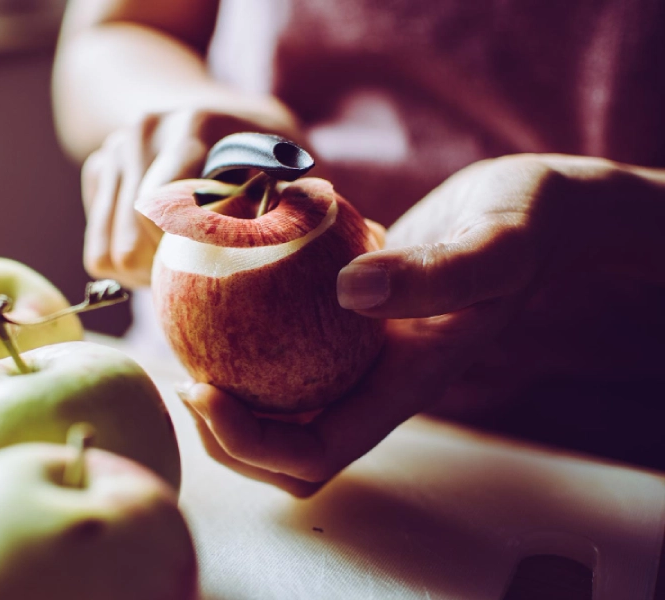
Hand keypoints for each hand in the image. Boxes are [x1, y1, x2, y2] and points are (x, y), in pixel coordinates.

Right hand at [80, 108, 300, 287]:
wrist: (219, 113)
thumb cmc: (266, 154)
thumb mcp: (290, 168)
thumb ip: (292, 203)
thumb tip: (283, 244)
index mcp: (193, 125)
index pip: (166, 212)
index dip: (186, 255)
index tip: (217, 266)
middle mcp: (143, 132)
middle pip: (129, 243)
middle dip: (162, 275)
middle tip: (197, 279)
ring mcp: (114, 151)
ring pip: (105, 254)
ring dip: (142, 276)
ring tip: (178, 268)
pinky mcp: (97, 171)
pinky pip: (96, 250)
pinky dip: (126, 265)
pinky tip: (160, 250)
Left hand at [179, 154, 664, 494]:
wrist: (532, 210)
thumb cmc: (523, 225)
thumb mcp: (495, 243)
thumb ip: (436, 272)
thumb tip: (349, 292)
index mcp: (403, 388)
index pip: (313, 454)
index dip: (248, 443)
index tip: (202, 389)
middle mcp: (373, 383)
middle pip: (284, 449)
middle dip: (223, 434)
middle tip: (182, 375)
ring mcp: (359, 356)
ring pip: (281, 403)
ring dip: (228, 389)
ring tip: (183, 339)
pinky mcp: (348, 321)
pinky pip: (286, 347)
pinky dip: (246, 334)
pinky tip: (217, 286)